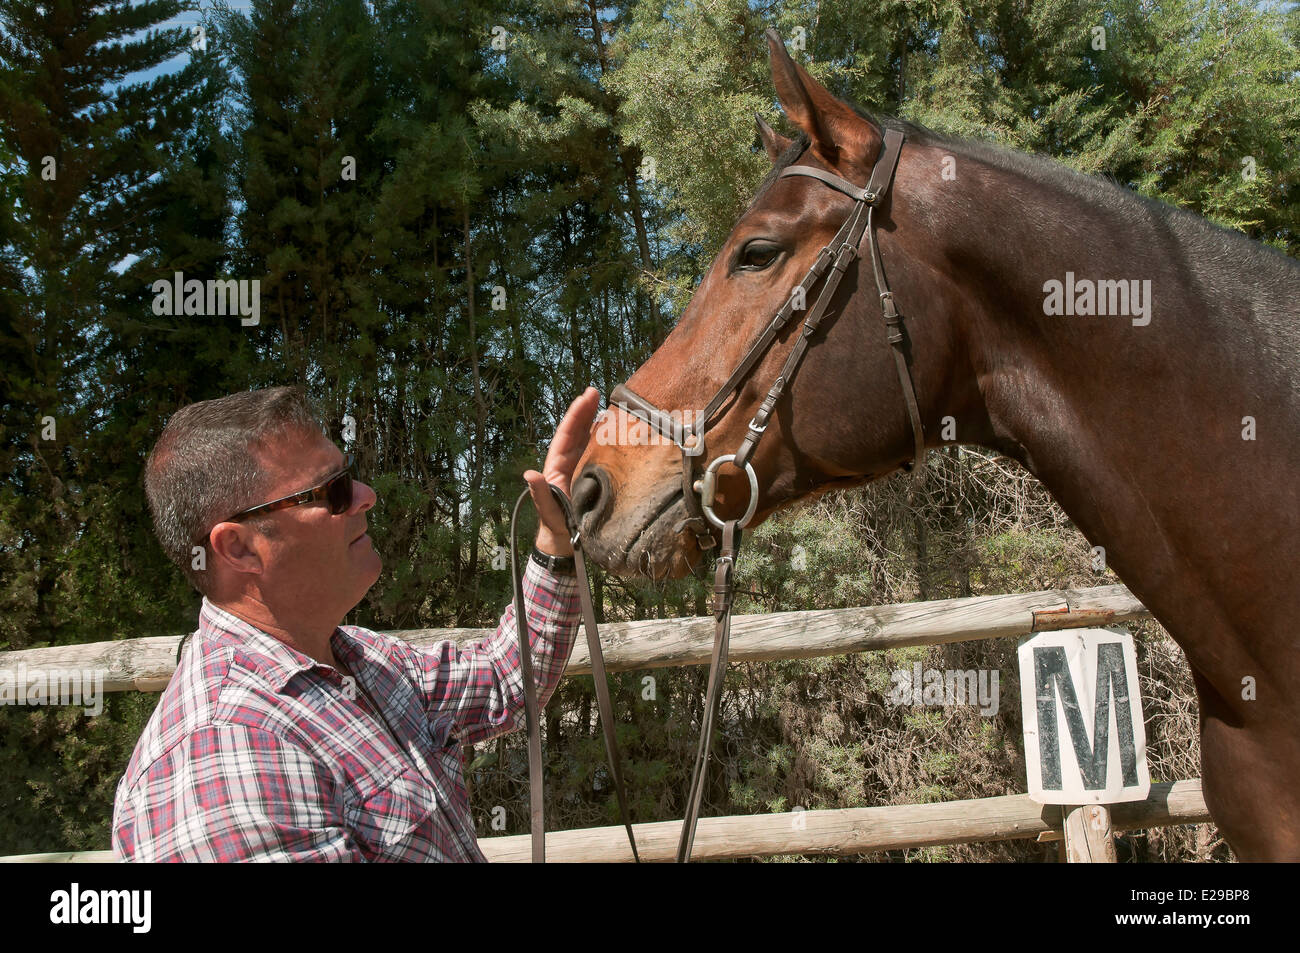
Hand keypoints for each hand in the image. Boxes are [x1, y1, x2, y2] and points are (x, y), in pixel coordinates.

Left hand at [526, 387, 600, 555]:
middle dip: (585, 411)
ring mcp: (581, 468)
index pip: (566, 435)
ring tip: (608, 404)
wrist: (566, 543)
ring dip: (596, 422)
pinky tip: (617, 432)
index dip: (575, 416)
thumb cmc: (555, 526)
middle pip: (577, 432)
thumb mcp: (547, 510)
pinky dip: (606, 441)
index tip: (586, 397)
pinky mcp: (593, 476)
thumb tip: (530, 475)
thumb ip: (540, 494)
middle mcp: (568, 463)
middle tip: (596, 391)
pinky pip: (599, 454)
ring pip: (588, 440)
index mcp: (556, 467)